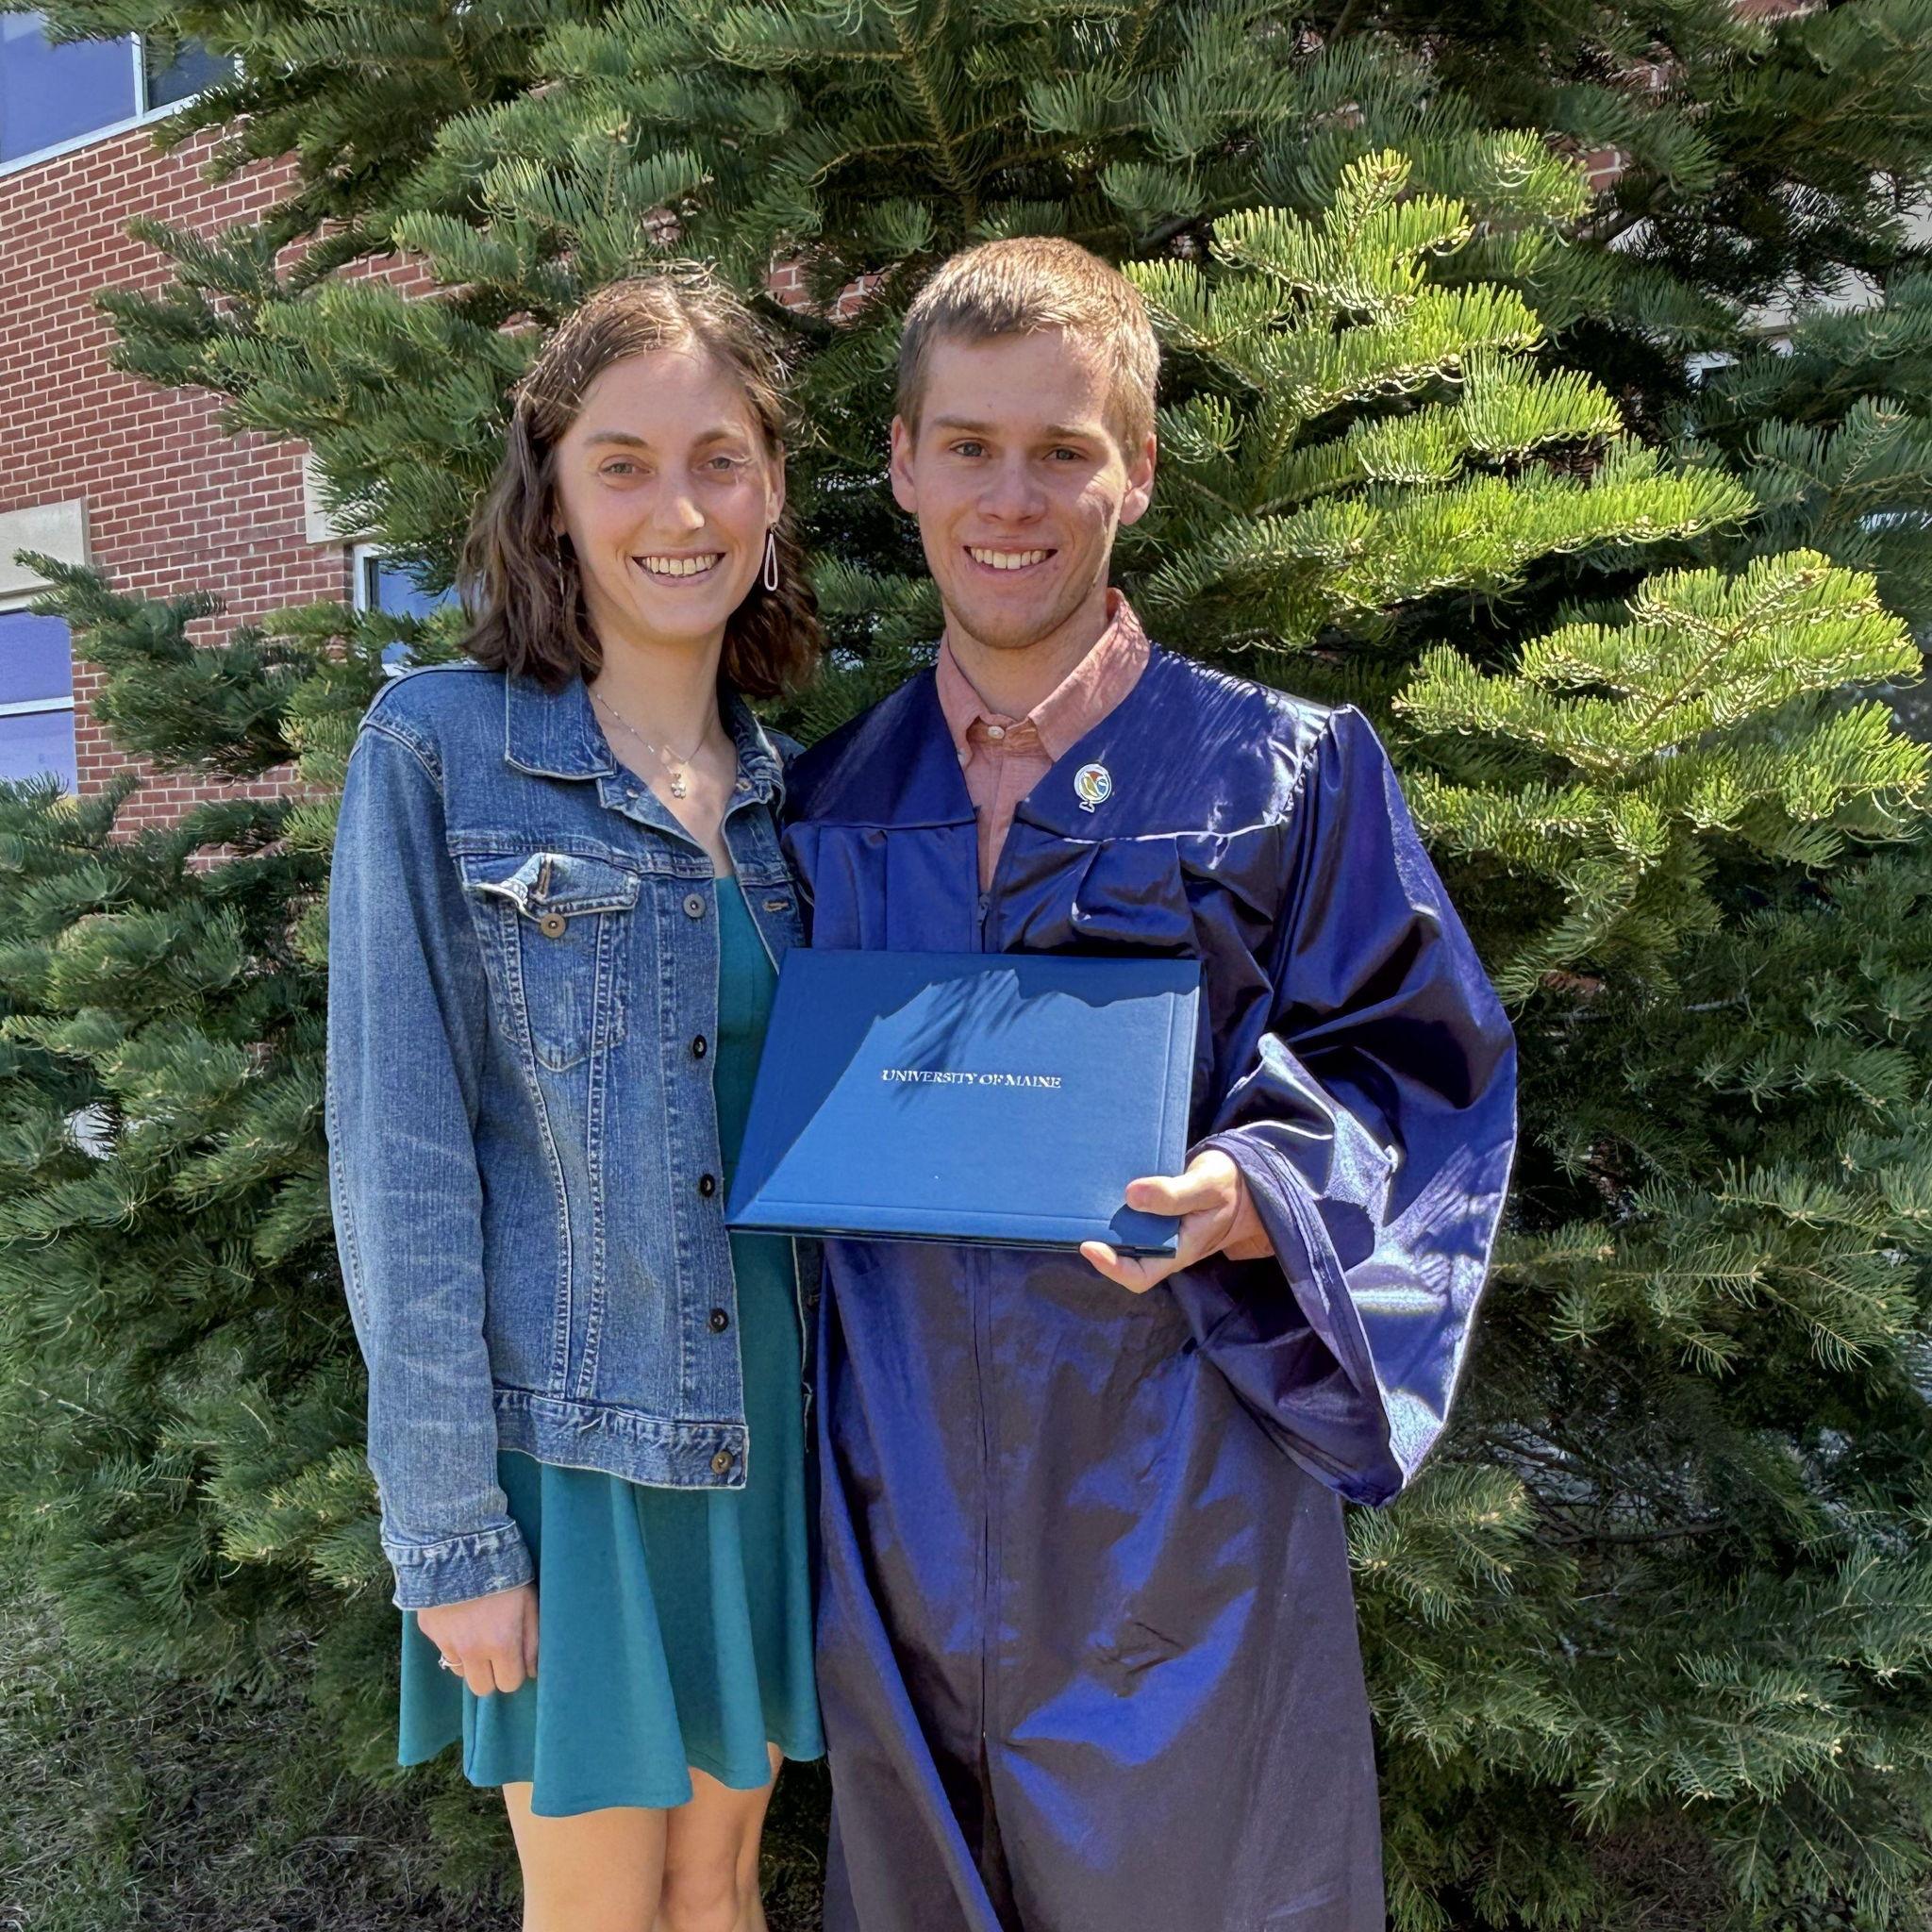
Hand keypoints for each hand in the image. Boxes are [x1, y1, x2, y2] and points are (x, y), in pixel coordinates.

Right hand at [417, 1580, 537, 1696]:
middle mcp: (471, 1651)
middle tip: (496, 1650)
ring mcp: (446, 1642)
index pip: (509, 1683)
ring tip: (477, 1632)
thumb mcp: (529, 1601)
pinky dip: (453, 1642)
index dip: (515, 1671)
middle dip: (492, 1674)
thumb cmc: (505, 1571)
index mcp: (501, 1643)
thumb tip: (532, 1671)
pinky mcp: (428, 1631)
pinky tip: (460, 1618)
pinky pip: (443, 1649)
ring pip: (461, 1672)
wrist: (460, 1543)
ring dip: (471, 1660)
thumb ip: (533, 1640)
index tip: (516, 1656)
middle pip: (482, 1688)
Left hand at [1080, 1147, 1272, 1293]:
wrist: (1253, 1182)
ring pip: (1129, 1238)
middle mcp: (1167, 1246)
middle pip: (1127, 1259)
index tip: (1088, 1245)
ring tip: (1083, 1202)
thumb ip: (1173, 1194)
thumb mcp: (1206, 1186)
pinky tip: (1105, 1186)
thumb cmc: (1231, 1185)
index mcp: (1180, 1249)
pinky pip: (1135, 1218)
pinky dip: (1119, 1208)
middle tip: (1076, 1219)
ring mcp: (1164, 1232)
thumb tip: (1131, 1196)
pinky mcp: (1162, 1216)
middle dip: (1101, 1245)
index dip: (1112, 1267)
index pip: (1140, 1275)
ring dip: (1107, 1225)